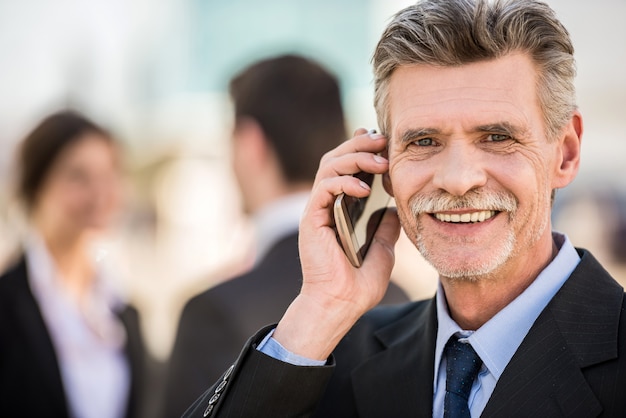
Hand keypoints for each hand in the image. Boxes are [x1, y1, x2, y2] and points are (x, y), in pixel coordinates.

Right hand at [273, 128, 400, 359]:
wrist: (341, 304)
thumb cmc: (359, 282)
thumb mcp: (384, 249)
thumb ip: (387, 225)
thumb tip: (397, 208)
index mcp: (342, 208)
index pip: (348, 168)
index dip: (363, 149)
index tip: (385, 142)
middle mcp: (327, 204)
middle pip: (336, 158)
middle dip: (360, 145)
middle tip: (383, 141)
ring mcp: (318, 209)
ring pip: (328, 166)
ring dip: (354, 157)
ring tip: (379, 162)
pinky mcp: (312, 218)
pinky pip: (324, 187)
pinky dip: (344, 182)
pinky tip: (365, 188)